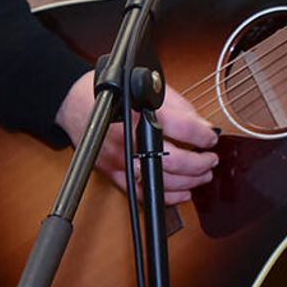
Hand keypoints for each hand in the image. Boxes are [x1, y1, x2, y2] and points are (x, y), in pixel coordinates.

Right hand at [56, 71, 219, 205]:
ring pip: (160, 181)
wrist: (75, 102)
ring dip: (188, 182)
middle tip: (211, 159)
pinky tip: (182, 192)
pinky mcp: (112, 173)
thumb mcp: (152, 89)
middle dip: (199, 164)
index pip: (181, 128)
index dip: (203, 136)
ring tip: (202, 175)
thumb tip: (204, 128)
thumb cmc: (112, 92)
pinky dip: (166, 197)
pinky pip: (142, 193)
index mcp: (140, 112)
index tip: (211, 138)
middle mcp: (128, 139)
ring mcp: (119, 159)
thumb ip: (180, 109)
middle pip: (173, 161)